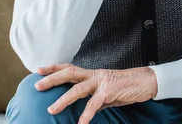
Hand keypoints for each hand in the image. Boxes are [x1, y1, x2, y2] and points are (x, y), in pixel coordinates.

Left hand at [35, 64, 157, 123]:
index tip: (38, 70)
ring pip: (78, 89)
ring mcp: (101, 82)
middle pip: (69, 73)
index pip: (69, 68)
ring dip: (63, 100)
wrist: (144, 82)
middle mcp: (94, 75)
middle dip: (52, 78)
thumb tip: (84, 110)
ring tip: (51, 110)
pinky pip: (95, 105)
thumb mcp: (106, 92)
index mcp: (92, 73)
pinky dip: (86, 115)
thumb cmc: (124, 87)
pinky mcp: (109, 92)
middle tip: (37, 85)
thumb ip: (94, 99)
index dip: (53, 68)